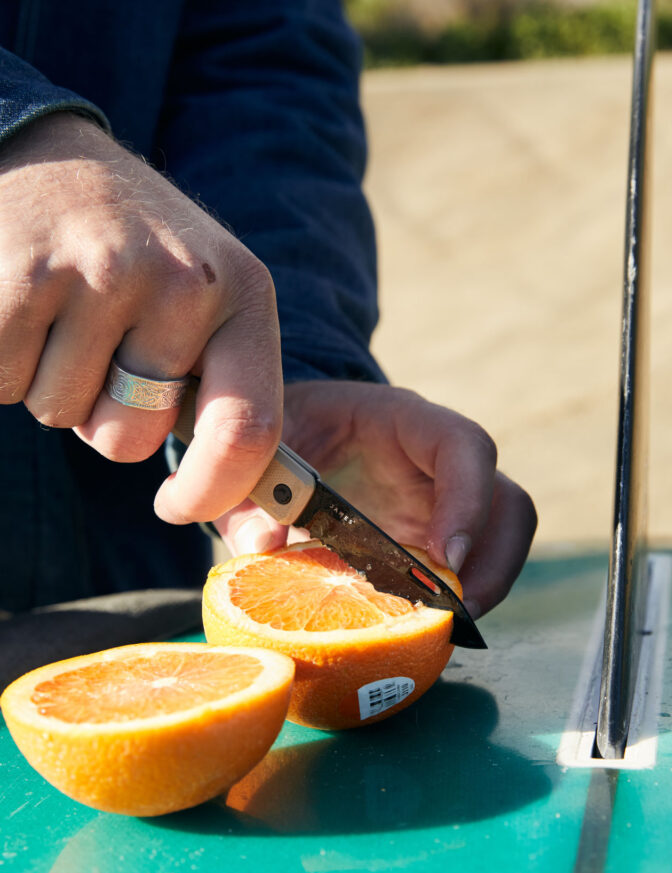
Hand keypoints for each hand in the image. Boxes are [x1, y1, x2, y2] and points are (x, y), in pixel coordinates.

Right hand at [0, 113, 281, 522]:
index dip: (211, 494)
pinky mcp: (23, 275)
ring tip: (64, 308)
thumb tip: (260, 531)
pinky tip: (25, 300)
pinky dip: (5, 359)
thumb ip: (224, 403)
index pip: (249, 431)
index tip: (177, 508)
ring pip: (60, 415)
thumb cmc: (134, 255)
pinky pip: (5, 382)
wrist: (50, 156)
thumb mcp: (202, 305)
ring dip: (51, 382)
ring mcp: (101, 272)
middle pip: (131, 441)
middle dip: (104, 419)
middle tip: (100, 346)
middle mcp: (182, 280)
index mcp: (244, 294)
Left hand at [215, 380, 536, 617]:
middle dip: (493, 562)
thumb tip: (261, 546)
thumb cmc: (284, 433)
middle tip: (457, 612)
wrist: (292, 437)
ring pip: (500, 541)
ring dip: (483, 588)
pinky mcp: (434, 539)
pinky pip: (467, 569)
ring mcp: (443, 503)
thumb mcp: (260, 450)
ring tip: (443, 631)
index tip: (445, 556)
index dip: (468, 499)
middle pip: (506, 503)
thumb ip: (253, 491)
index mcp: (401, 422)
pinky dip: (454, 601)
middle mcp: (437, 463)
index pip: (462, 445)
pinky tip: (421, 629)